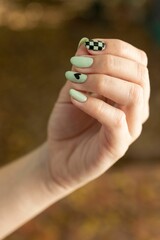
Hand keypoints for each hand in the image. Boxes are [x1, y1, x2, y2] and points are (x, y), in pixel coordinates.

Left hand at [46, 39, 149, 191]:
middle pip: (139, 74)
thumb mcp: (73, 89)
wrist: (59, 154)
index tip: (87, 47)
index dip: (115, 47)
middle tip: (78, 64)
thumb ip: (81, 69)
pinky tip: (75, 99)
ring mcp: (130, 128)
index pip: (138, 61)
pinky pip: (115, 119)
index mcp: (129, 91)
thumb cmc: (68, 122)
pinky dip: (93, 104)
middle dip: (107, 62)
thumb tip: (85, 42)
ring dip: (101, 80)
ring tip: (76, 80)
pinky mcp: (118, 146)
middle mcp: (136, 108)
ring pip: (133, 94)